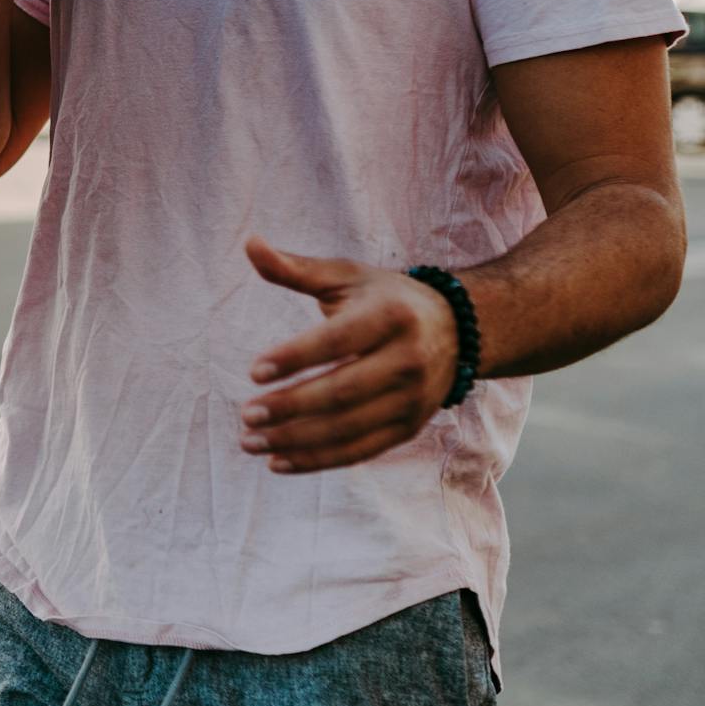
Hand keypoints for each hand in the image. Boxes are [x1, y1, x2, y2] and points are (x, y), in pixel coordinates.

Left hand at [238, 239, 460, 474]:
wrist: (459, 329)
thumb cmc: (385, 298)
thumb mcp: (346, 276)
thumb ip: (295, 268)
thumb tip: (250, 243)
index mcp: (390, 316)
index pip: (337, 341)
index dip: (295, 357)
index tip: (253, 371)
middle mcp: (408, 359)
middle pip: (343, 392)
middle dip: (291, 407)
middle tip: (246, 415)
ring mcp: (412, 399)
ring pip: (348, 429)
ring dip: (295, 440)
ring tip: (250, 441)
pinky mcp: (409, 427)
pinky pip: (360, 451)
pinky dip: (317, 461)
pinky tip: (278, 462)